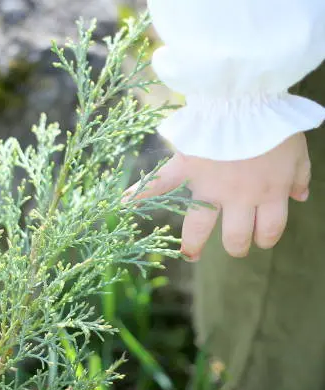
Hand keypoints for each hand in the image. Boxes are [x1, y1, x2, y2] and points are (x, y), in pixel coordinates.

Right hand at [123, 132, 310, 259]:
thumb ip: (299, 177)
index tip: (262, 238)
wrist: (247, 100)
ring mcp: (208, 186)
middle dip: (237, 246)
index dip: (266, 237)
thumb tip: (301, 198)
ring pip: (200, 225)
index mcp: (268, 193)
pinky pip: (160, 183)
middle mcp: (238, 197)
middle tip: (235, 246)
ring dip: (195, 243)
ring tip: (191, 254)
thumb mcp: (298, 151)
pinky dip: (140, 193)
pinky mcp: (186, 168)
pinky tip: (124, 204)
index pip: (269, 230)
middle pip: (236, 237)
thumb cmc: (275, 124)